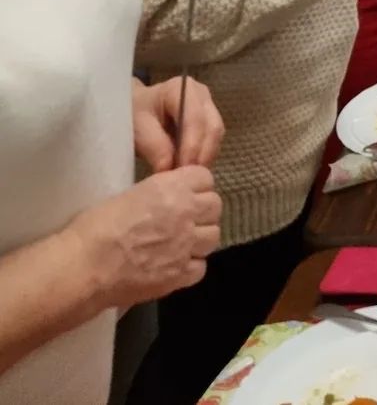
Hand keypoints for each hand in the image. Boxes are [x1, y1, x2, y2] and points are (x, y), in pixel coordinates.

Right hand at [69, 166, 220, 312]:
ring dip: (200, 239)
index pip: (206, 178)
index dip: (196, 187)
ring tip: (181, 244)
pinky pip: (201, 268)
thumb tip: (169, 200)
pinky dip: (191, 267)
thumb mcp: (131, 194)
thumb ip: (159, 194)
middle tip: (185, 220)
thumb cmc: (96, 226)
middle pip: (215, 206)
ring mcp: (186, 245)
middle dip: (203, 212)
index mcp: (172, 187)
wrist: (84, 266)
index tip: (185, 195)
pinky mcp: (179, 276)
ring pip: (213, 237)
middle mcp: (186, 212)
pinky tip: (174, 266)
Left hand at [132, 78, 223, 171]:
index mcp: (181, 89)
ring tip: (187, 175)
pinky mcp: (209, 120)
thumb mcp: (137, 128)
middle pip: (212, 126)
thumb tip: (169, 168)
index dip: (191, 146)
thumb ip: (154, 146)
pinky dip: (204, 156)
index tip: (181, 170)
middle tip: (187, 177)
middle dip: (202, 155)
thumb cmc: (135, 114)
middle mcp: (201, 94)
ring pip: (216, 135)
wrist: (136, 108)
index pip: (195, 118)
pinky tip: (190, 169)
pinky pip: (214, 140)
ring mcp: (208, 106)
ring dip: (205, 157)